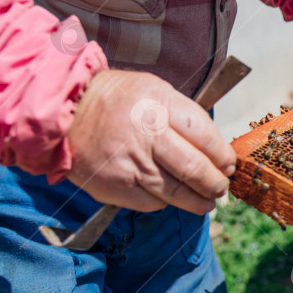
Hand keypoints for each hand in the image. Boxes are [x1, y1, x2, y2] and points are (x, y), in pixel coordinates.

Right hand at [66, 70, 235, 214]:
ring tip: (207, 202)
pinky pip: (152, 202)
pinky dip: (166, 202)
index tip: (228, 164)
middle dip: (215, 183)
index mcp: (159, 105)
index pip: (204, 135)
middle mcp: (146, 134)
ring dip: (198, 201)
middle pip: (194, 168)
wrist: (64, 113)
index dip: (222, 155)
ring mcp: (131, 162)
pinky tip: (170, 197)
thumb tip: (215, 148)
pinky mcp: (117, 185)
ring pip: (177, 191)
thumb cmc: (116, 101)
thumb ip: (183, 115)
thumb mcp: (153, 90)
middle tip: (221, 187)